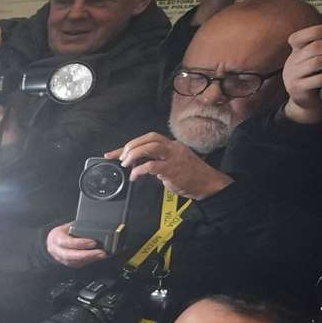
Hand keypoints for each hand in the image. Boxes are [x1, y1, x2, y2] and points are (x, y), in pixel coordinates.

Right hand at [47, 222, 107, 267]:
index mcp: (55, 237)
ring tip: (102, 255)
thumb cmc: (63, 231)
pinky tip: (97, 257)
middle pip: (70, 255)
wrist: (53, 240)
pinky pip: (78, 264)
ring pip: (74, 262)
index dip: (80, 243)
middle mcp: (56, 250)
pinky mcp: (67, 263)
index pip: (67, 242)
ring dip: (90, 259)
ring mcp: (60, 258)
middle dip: (87, 254)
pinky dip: (88, 261)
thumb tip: (94, 227)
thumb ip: (78, 228)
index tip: (93, 242)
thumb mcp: (68, 226)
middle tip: (100, 252)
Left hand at [108, 132, 230, 199]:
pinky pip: (151, 166)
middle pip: (149, 138)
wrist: (208, 184)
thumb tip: (136, 164)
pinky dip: (139, 170)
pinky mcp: (172, 169)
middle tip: (121, 158)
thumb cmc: (190, 175)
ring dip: (133, 154)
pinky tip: (134, 176)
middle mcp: (172, 148)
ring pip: (150, 147)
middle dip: (131, 146)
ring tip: (126, 164)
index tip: (114, 153)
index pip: (148, 138)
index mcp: (171, 145)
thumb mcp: (173, 163)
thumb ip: (156, 161)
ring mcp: (173, 157)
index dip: (130, 145)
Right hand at [281, 23, 321, 124]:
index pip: (299, 37)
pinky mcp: (298, 89)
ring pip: (317, 62)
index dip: (318, 30)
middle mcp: (292, 62)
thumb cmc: (313, 80)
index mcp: (295, 53)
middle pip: (314, 47)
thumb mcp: (313, 63)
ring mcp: (293, 76)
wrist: (305, 104)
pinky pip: (320, 79)